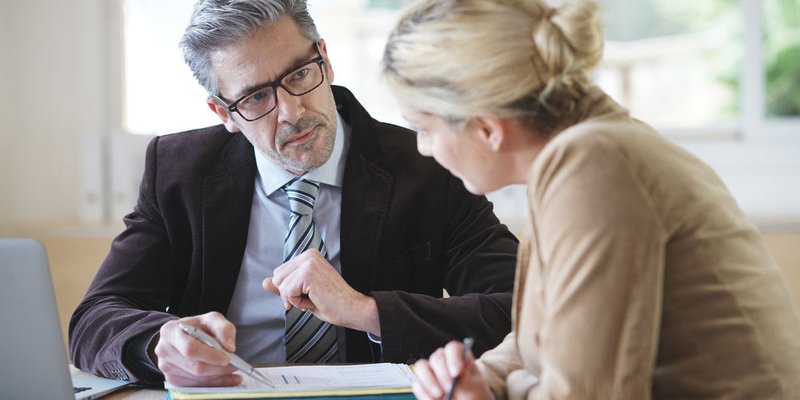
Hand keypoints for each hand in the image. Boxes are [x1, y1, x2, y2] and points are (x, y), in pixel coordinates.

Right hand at [153, 311, 241, 386]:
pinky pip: (196, 386)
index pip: (190, 348)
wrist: (182, 336)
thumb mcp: (211, 319)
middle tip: (235, 365)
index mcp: (170, 331)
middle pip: (195, 367)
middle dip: (219, 368)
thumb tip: (229, 346)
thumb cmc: (195, 327)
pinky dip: (214, 383)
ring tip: (232, 369)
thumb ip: (223, 328)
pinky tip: (226, 377)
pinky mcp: (172, 380)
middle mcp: (164, 350)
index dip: (210, 355)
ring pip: (197, 379)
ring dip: (218, 376)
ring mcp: (166, 367)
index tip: (227, 358)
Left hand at [262, 249, 379, 335]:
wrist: (352, 309)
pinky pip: (287, 293)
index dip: (290, 290)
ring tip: (314, 299)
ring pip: (281, 286)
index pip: (280, 273)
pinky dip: (297, 303)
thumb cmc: (331, 303)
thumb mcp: (303, 293)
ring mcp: (309, 263)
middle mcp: (308, 255)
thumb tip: (264, 282)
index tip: (310, 294)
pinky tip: (314, 301)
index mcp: (309, 256)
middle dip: (289, 294)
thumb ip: (284, 286)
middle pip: (277, 278)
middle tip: (312, 297)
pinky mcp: (308, 274)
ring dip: (294, 299)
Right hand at [413, 341, 491, 399]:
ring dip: (430, 382)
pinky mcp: (421, 383)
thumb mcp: (475, 387)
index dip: (454, 358)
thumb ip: (468, 382)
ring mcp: (430, 370)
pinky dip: (424, 394)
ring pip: (422, 367)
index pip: (453, 348)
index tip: (457, 373)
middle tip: (450, 387)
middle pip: (437, 358)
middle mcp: (442, 359)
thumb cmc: (473, 393)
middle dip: (443, 374)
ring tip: (441, 395)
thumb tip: (459, 378)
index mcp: (458, 355)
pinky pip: (417, 384)